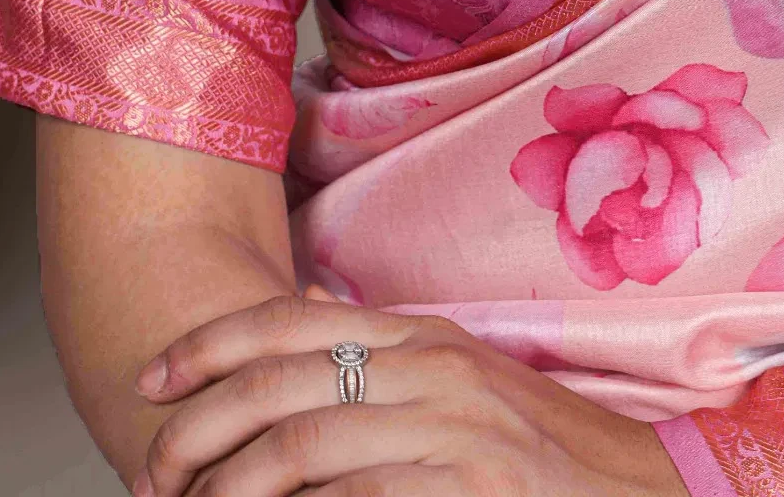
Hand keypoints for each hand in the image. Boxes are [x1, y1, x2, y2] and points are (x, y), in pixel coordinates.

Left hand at [131, 286, 686, 496]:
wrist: (634, 487)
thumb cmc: (533, 441)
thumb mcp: (459, 371)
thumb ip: (384, 343)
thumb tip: (316, 305)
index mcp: (416, 333)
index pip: (287, 321)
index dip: (206, 347)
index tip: (149, 384)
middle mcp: (427, 367)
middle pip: (276, 386)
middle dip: (195, 430)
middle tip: (152, 474)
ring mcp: (450, 428)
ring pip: (300, 448)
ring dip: (229, 490)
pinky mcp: (469, 488)